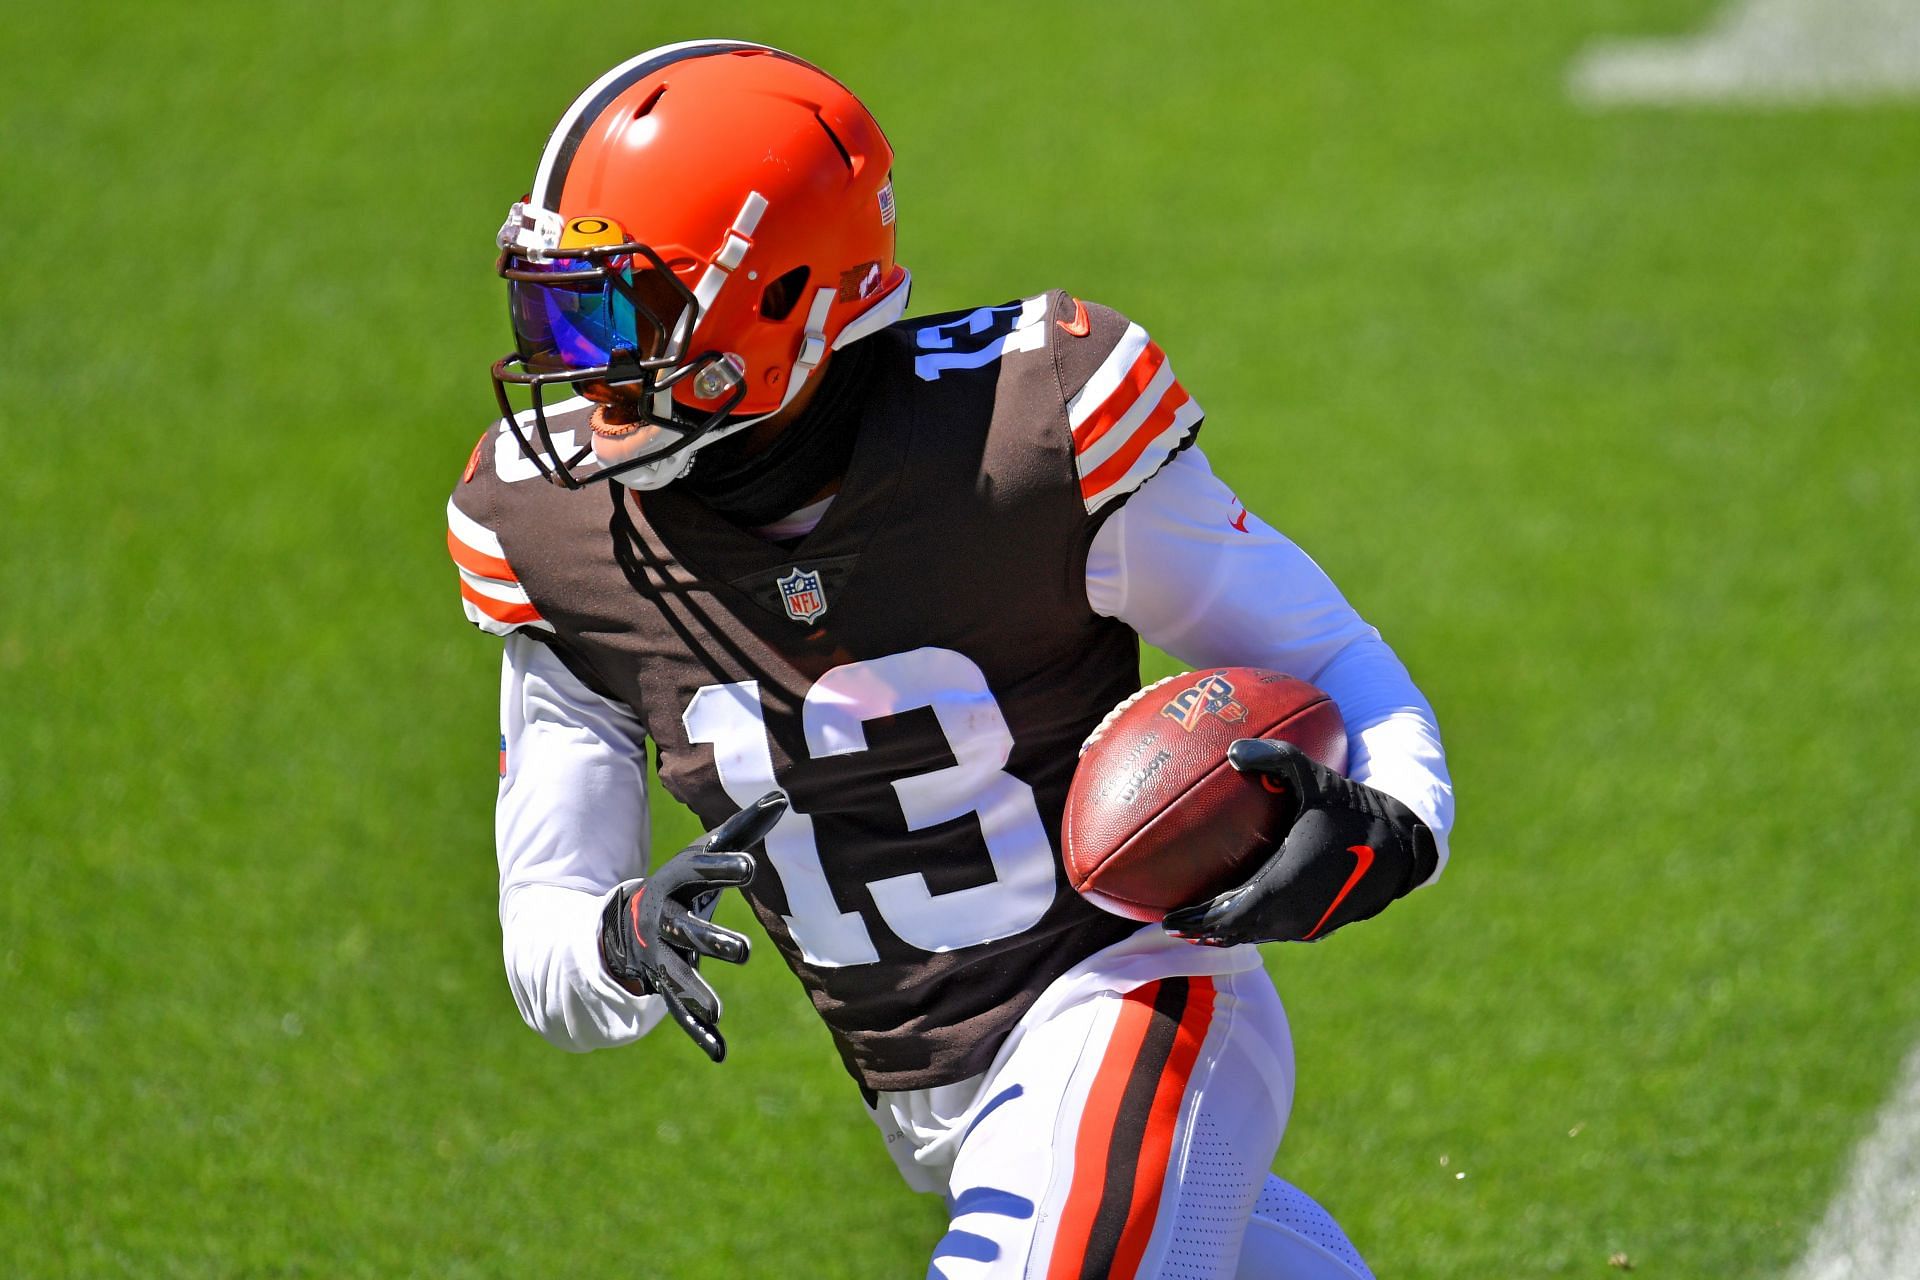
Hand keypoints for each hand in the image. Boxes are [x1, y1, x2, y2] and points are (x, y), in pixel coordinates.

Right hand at [600, 792, 786, 1061]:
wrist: (632, 921)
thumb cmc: (684, 882)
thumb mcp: (706, 853)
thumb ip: (743, 830)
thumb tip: (781, 797)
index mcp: (678, 881)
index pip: (700, 871)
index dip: (723, 868)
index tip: (749, 867)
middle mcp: (666, 920)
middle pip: (689, 930)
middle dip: (711, 940)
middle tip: (742, 951)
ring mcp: (663, 956)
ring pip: (678, 976)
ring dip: (695, 993)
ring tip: (715, 1009)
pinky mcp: (666, 985)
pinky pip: (680, 1011)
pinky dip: (698, 1033)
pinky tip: (719, 1051)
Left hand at [1162, 739, 1437, 945]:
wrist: (1405, 842)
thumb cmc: (1355, 809)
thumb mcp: (1317, 778)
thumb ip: (1275, 758)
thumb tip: (1232, 749)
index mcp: (1287, 883)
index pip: (1231, 915)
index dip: (1199, 921)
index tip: (1168, 919)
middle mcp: (1297, 912)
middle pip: (1238, 932)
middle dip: (1204, 930)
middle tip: (1171, 925)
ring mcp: (1311, 923)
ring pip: (1258, 934)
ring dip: (1227, 932)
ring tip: (1196, 928)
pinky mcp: (1323, 925)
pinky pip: (1277, 930)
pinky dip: (1252, 927)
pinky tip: (1238, 916)